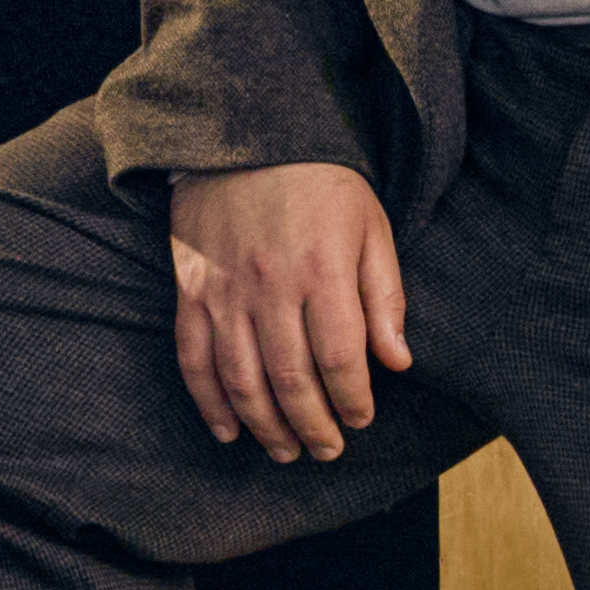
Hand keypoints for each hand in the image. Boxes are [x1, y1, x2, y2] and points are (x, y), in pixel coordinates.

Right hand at [161, 161, 417, 460]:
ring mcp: (224, 291)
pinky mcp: (190, 291)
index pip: (341, 357)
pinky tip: (229, 430)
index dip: (353, 399)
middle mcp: (271, 286)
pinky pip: (194, 359)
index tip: (363, 420)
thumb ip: (385, 298)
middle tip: (328, 452)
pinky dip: (209, 402)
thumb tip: (398, 362)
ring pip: (242, 379)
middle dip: (312, 425)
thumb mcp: (372, 228)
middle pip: (291, 378)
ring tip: (286, 452)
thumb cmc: (322, 185)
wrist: (245, 137)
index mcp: (323, 270)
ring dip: (265, 425)